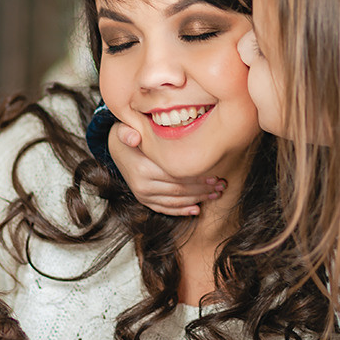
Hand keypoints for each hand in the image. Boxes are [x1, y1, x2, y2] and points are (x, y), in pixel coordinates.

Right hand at [109, 123, 224, 215]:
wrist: (117, 150)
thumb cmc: (130, 136)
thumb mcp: (126, 128)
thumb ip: (129, 132)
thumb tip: (132, 137)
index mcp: (142, 168)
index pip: (176, 175)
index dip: (197, 177)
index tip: (216, 174)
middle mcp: (142, 185)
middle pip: (179, 190)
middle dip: (203, 189)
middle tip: (221, 185)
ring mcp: (142, 195)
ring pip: (175, 201)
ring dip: (197, 199)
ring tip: (215, 194)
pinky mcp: (144, 200)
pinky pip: (165, 208)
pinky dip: (182, 210)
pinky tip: (197, 209)